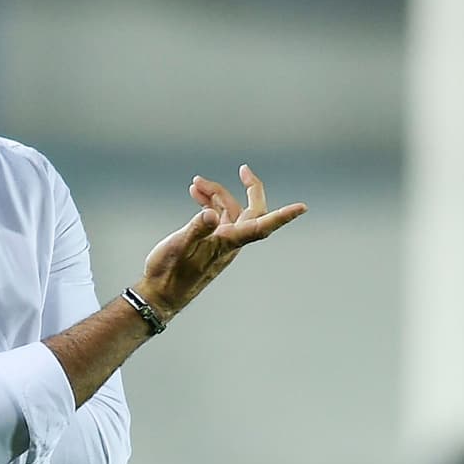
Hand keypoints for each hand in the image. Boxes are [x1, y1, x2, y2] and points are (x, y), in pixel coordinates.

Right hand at [138, 164, 305, 316]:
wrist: (161, 294)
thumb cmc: (170, 274)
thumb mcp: (179, 247)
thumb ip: (196, 229)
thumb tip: (211, 213)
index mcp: (228, 243)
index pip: (262, 227)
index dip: (283, 217)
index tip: (302, 208)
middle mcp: (230, 241)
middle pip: (251, 210)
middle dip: (249, 188)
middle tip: (243, 169)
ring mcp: (220, 241)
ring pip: (228, 210)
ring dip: (215, 194)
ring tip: (195, 183)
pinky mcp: (209, 242)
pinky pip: (216, 217)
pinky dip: (208, 203)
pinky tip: (195, 195)